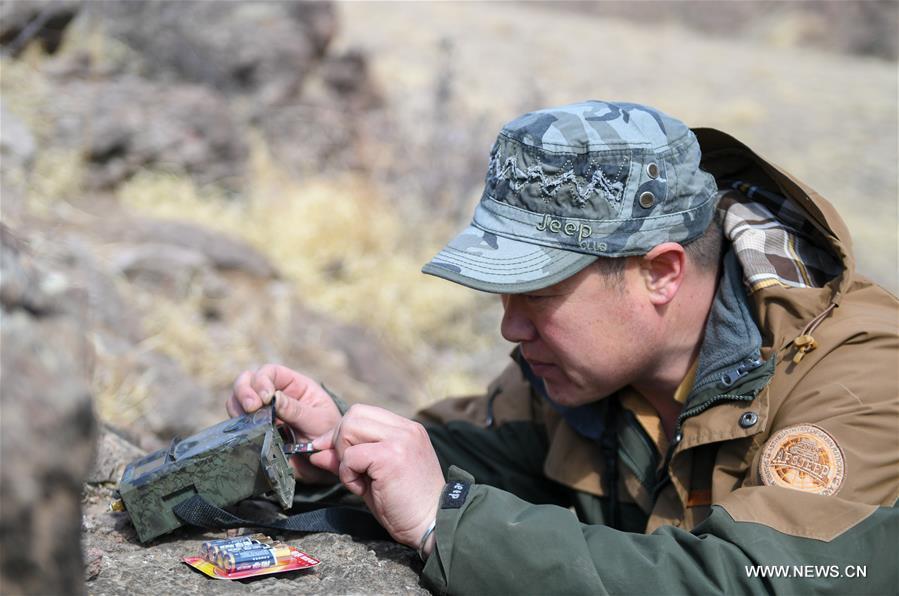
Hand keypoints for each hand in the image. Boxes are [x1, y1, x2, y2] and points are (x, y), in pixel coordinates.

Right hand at [228, 364, 340, 483]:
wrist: (323, 460)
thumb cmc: (326, 434)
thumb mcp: (318, 420)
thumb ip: (297, 410)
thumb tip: (274, 398)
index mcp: (293, 384)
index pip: (270, 372)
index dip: (262, 380)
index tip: (266, 398)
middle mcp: (273, 393)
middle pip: (247, 380)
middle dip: (244, 391)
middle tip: (251, 407)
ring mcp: (261, 411)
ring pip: (236, 400)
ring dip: (238, 409)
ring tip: (250, 423)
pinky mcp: (253, 429)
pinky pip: (238, 423)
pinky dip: (237, 427)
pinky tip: (247, 433)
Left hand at [310, 405, 444, 550]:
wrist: (433, 525)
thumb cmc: (405, 505)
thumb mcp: (372, 477)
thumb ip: (347, 460)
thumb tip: (316, 451)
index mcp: (406, 430)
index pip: (363, 413)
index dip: (341, 432)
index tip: (331, 453)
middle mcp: (405, 429)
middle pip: (354, 414)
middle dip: (340, 441)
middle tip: (349, 470)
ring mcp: (400, 440)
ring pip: (350, 427)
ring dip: (345, 456)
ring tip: (358, 479)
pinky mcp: (391, 456)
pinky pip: (351, 456)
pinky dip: (347, 473)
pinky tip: (361, 488)